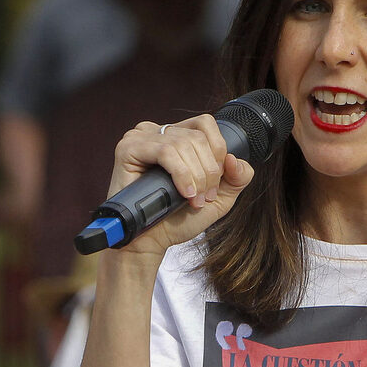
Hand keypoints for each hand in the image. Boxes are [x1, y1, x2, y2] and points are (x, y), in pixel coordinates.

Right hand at [106, 114, 254, 255]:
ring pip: (183, 144)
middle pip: (197, 136)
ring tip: (193, 199)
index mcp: (177, 135)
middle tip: (203, 197)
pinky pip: (165, 151)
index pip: (205, 124)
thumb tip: (234, 158)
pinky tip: (183, 193)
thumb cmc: (178, 219)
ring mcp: (141, 138)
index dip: (218, 151)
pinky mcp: (129, 148)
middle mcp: (158, 132)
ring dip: (195, 176)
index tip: (216, 182)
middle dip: (208, 171)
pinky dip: (180, 174)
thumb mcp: (219, 198)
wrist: (151, 241)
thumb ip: (237, 177)